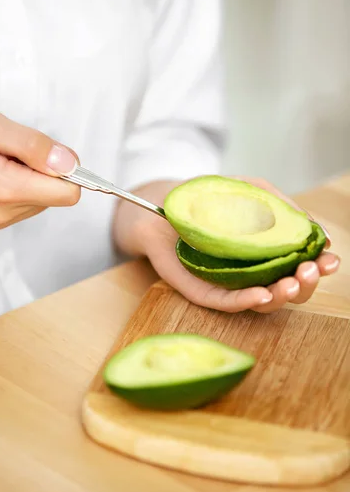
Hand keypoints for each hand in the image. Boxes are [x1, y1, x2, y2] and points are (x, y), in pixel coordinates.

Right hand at [0, 106, 79, 230]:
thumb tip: (70, 162)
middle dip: (43, 170)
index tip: (51, 151)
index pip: (68, 193)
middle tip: (11, 151)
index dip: (67, 169)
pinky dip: (16, 187)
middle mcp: (2, 214)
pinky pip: (21, 205)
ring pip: (39, 200)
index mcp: (5, 190)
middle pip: (55, 196)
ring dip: (29, 178)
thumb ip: (33, 145)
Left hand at [113, 178, 339, 312]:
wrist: (161, 201)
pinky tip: (259, 294)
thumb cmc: (208, 198)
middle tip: (309, 272)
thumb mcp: (251, 190)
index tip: (330, 259)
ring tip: (289, 283)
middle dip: (305, 285)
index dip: (319, 267)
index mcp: (265, 255)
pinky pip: (221, 301)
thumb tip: (314, 228)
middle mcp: (249, 274)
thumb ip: (281, 205)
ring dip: (279, 297)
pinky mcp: (196, 287)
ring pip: (258, 301)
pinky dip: (242, 301)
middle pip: (285, 291)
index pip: (298, 268)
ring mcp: (224, 283)